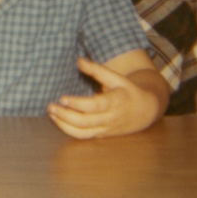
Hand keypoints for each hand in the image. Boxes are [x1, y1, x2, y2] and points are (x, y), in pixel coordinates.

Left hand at [47, 57, 166, 138]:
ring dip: (64, 125)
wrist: (145, 111)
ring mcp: (106, 129)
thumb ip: (97, 70)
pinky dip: (69, 130)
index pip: (94, 106)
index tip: (62, 98)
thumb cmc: (127, 91)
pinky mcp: (102, 135)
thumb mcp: (116, 78)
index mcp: (115, 102)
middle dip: (66, 116)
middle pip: (85, 122)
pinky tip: (59, 120)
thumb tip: (79, 60)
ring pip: (83, 133)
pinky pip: (84, 136)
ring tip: (52, 114)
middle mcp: (110, 118)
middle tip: (51, 107)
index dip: (77, 104)